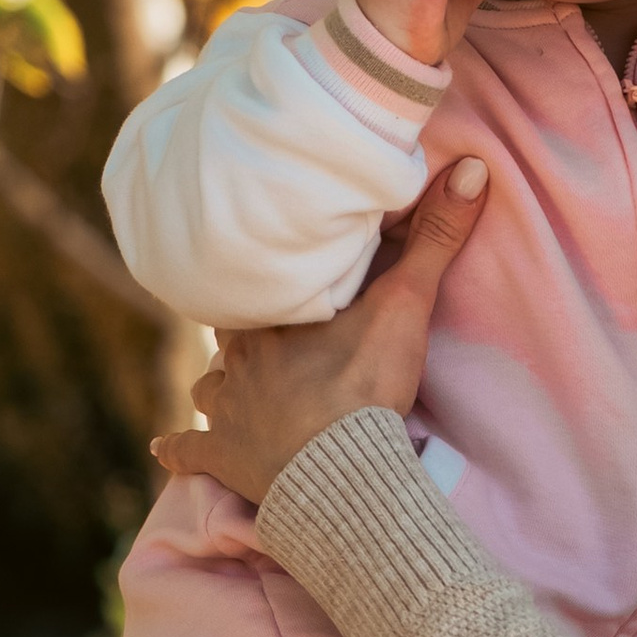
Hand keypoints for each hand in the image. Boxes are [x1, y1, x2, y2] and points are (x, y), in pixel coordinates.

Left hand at [165, 153, 489, 506]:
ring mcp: (227, 412)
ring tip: (225, 387)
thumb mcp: (406, 304)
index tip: (270, 274)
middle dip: (242, 333)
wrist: (339, 469)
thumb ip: (435, 238)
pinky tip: (164, 451)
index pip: (258, 286)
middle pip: (231, 335)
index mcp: (273, 318)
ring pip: (208, 388)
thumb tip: (473, 168)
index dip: (265, 281)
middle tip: (256, 330)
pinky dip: (179, 451)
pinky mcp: (225, 460)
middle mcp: (239, 359)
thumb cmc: (365, 383)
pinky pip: (191, 453)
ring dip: (216, 387)